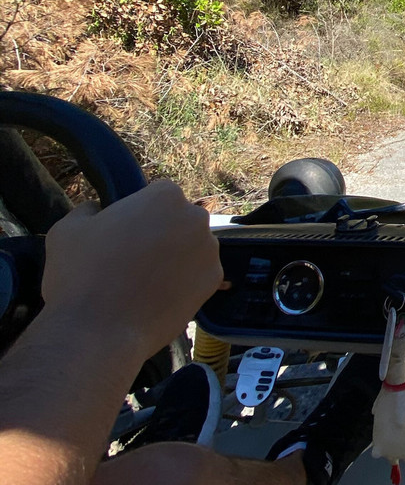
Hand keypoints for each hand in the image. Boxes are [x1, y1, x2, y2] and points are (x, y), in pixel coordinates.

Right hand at [42, 180, 222, 358]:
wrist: (100, 332)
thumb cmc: (81, 275)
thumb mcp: (68, 230)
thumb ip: (88, 210)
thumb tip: (96, 208)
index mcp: (165, 196)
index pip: (158, 195)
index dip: (140, 213)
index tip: (124, 233)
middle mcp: (196, 217)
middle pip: (179, 220)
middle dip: (161, 234)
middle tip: (133, 259)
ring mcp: (209, 250)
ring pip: (191, 247)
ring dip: (175, 258)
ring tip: (144, 283)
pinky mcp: (214, 280)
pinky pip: (198, 275)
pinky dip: (183, 283)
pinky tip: (158, 297)